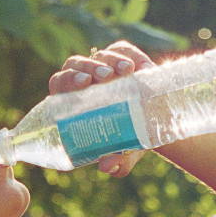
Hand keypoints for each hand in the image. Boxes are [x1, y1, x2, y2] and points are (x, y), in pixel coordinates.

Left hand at [47, 39, 154, 176]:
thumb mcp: (125, 153)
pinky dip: (131, 55)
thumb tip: (106, 166)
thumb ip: (117, 162)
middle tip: (106, 77)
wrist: (155, 124)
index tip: (83, 84)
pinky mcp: (123, 57)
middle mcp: (85, 81)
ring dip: (111, 60)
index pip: (60, 84)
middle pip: (75, 64)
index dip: (68, 80)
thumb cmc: (131, 140)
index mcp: (73, 102)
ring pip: (99, 55)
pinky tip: (141, 67)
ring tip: (127, 72)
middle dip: (89, 68)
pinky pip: (122, 49)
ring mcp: (103, 66)